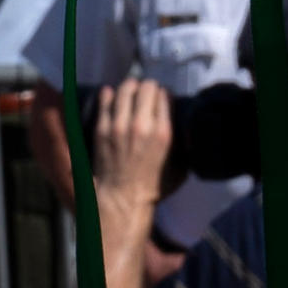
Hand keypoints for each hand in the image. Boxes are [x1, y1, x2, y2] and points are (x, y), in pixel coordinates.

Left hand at [84, 77, 168, 232]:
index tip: (162, 96)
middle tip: (146, 92)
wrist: (123, 199)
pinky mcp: (102, 129)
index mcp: (163, 133)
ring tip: (131, 91)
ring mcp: (119, 126)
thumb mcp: (179, 168)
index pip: (164, 95)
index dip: (163, 93)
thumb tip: (185, 128)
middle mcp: (142, 125)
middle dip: (148, 87)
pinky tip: (112, 95)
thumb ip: (182, 145)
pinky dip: (110, 94)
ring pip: (125, 89)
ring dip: (130, 87)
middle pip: (146, 87)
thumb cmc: (153, 187)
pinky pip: (105, 99)